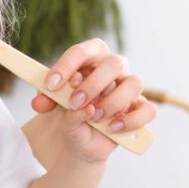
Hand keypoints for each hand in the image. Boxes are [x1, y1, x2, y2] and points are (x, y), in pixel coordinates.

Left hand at [33, 38, 155, 161]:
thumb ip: (46, 100)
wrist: (80, 136)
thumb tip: (41, 102)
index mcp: (91, 57)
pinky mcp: (140, 108)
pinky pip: (147, 110)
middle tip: (74, 102)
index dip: (66, 67)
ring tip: (93, 117)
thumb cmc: (69, 109)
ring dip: (112, 102)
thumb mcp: (53, 105)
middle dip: (93, 84)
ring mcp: (130, 87)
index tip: (51, 85)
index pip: (82, 52)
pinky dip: (131, 120)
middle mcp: (114, 67)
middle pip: (114, 63)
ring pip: (134, 83)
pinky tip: (112, 128)